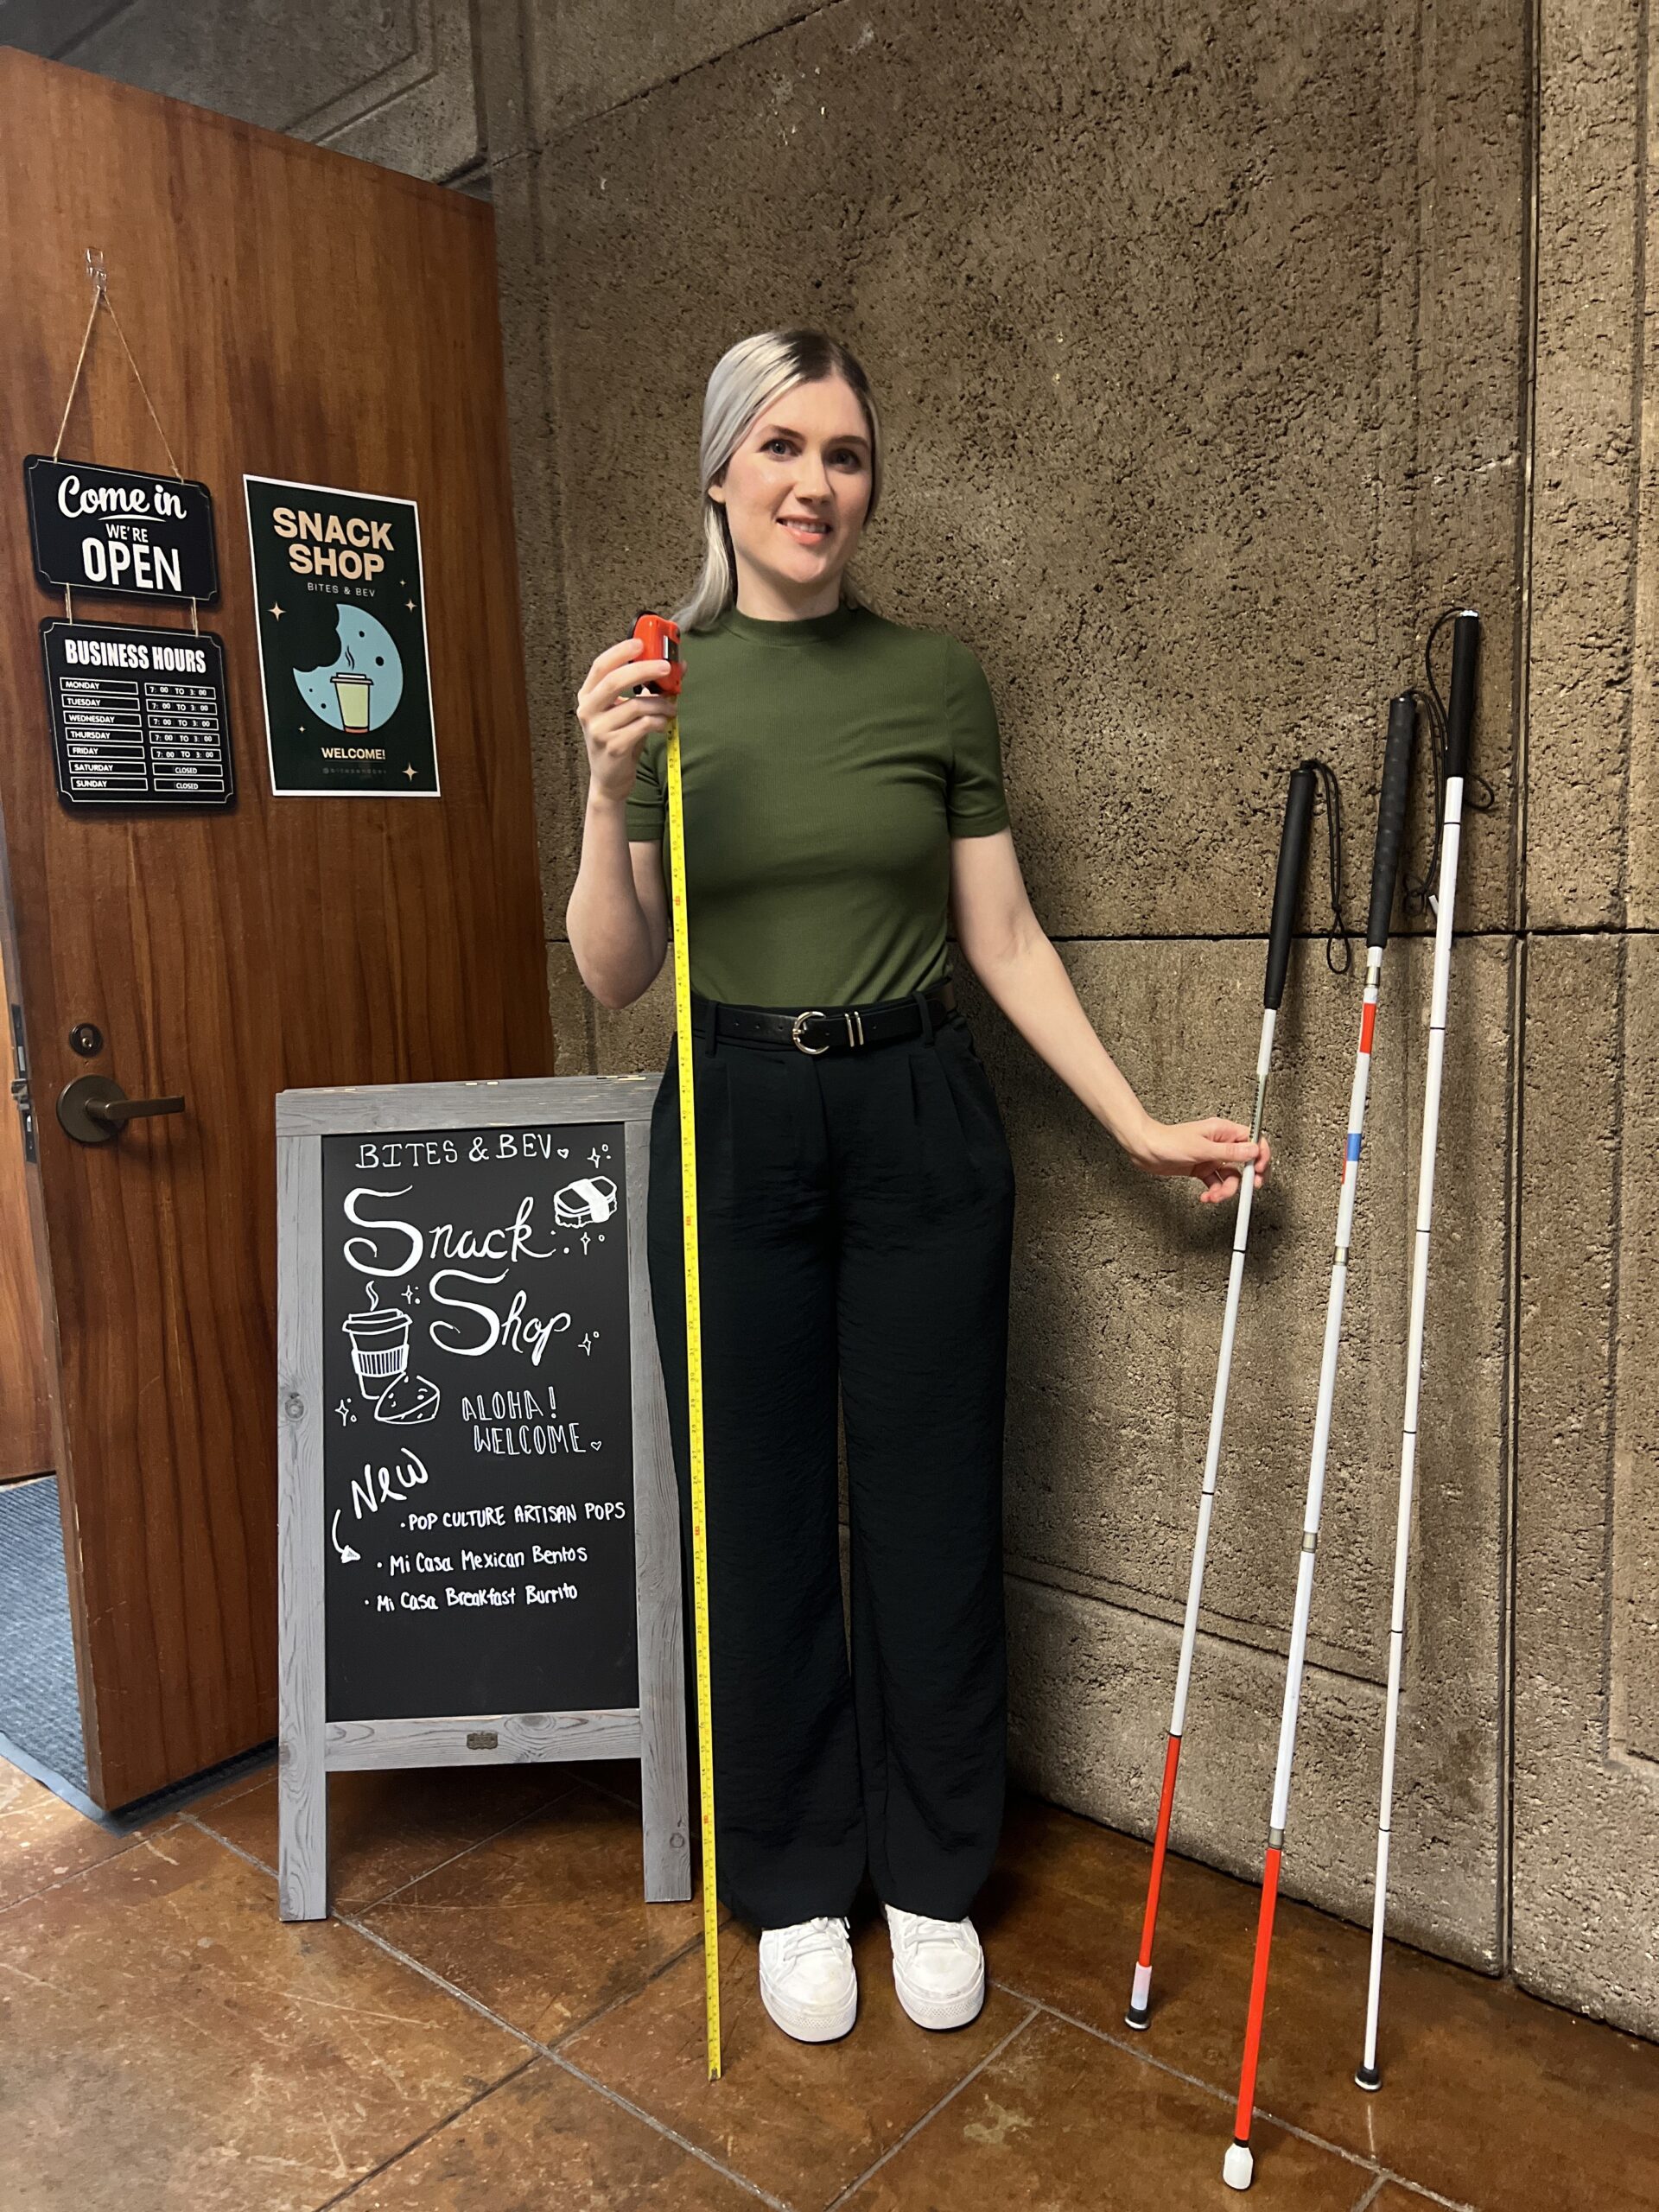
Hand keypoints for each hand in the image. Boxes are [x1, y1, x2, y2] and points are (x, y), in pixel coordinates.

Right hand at [575, 637, 677, 805]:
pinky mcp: (613, 746)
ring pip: (636, 705)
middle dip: (645, 669)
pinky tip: (663, 723)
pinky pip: (643, 725)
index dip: (621, 652)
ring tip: (670, 708)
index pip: (601, 666)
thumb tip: (679, 666)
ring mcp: (598, 729)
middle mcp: (588, 710)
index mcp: (588, 695)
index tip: (641, 642)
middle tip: (667, 667)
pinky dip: (658, 721)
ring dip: (660, 703)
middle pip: (615, 680)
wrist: (610, 779)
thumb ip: (648, 688)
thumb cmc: (620, 738)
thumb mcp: (628, 710)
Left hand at [1128, 1115, 1270, 1205]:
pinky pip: (1216, 1183)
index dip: (1261, 1155)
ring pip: (1231, 1176)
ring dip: (1226, 1190)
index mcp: (1223, 1131)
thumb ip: (1230, 1152)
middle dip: (1247, 1178)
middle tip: (1250, 1188)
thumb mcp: (1202, 1149)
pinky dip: (1214, 1192)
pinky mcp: (1202, 1168)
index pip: (1253, 1139)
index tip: (1259, 1170)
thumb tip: (1253, 1151)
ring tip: (1215, 1196)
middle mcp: (1220, 1143)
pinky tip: (1207, 1197)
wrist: (1145, 1149)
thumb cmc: (1168, 1141)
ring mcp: (1211, 1157)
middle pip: (1245, 1161)